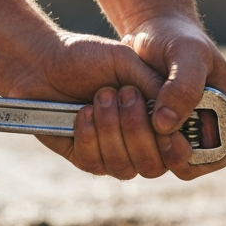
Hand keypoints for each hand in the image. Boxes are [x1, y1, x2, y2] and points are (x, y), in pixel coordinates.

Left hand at [0, 32, 169, 178]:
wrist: (45, 62)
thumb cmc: (90, 57)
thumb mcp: (127, 62)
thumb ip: (154, 86)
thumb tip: (174, 114)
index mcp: (159, 121)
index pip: (180, 153)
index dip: (177, 149)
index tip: (165, 127)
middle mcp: (141, 144)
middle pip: (153, 166)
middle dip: (137, 129)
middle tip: (123, 93)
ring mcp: (114, 154)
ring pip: (125, 167)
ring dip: (112, 129)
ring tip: (100, 97)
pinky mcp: (86, 159)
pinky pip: (96, 163)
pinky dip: (89, 136)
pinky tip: (82, 112)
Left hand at [122, 14, 225, 179]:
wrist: (153, 33)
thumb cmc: (178, 38)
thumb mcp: (187, 53)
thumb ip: (183, 87)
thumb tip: (166, 126)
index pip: (216, 157)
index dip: (190, 152)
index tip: (163, 131)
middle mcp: (208, 138)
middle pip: (185, 166)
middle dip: (156, 147)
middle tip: (134, 114)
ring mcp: (180, 141)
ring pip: (156, 164)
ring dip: (133, 142)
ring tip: (117, 105)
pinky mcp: (155, 140)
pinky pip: (136, 155)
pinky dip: (119, 139)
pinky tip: (108, 113)